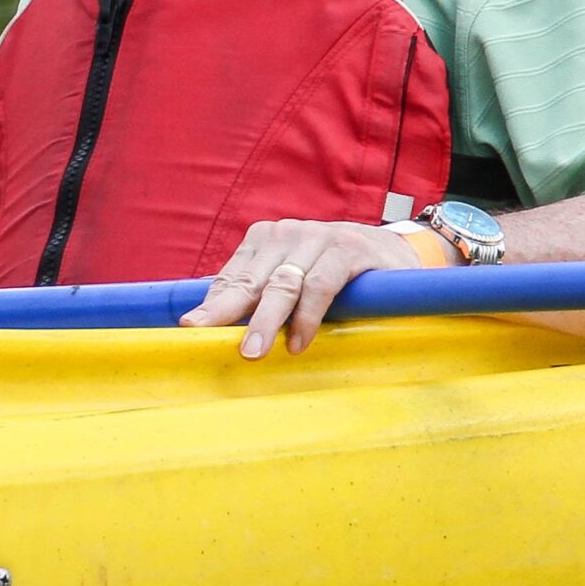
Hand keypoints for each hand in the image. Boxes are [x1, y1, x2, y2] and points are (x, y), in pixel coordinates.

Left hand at [180, 219, 436, 358]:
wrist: (396, 254)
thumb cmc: (335, 274)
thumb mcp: (295, 279)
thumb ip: (261, 296)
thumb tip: (213, 329)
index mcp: (267, 239)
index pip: (233, 276)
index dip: (212, 304)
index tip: (187, 329)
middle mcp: (288, 233)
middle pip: (251, 280)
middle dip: (225, 311)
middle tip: (200, 335)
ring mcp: (319, 237)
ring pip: (283, 283)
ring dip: (266, 320)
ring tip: (252, 352)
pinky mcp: (349, 248)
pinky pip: (321, 284)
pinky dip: (308, 315)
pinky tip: (300, 342)